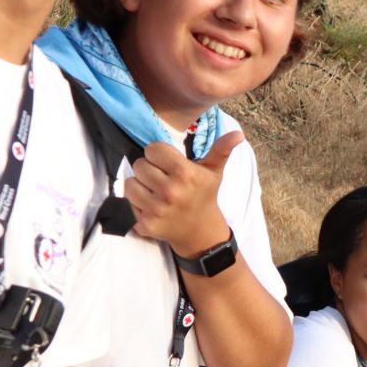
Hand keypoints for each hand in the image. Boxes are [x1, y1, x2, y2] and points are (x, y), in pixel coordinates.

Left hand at [125, 131, 243, 256]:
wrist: (200, 232)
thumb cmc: (204, 196)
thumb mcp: (214, 172)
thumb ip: (221, 150)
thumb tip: (238, 134)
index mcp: (184, 173)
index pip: (152, 149)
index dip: (158, 155)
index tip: (166, 164)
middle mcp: (170, 191)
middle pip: (139, 165)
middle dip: (148, 170)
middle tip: (161, 179)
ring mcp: (156, 209)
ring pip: (130, 183)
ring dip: (139, 185)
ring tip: (154, 191)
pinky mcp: (146, 223)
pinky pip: (128, 202)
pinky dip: (136, 203)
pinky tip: (152, 206)